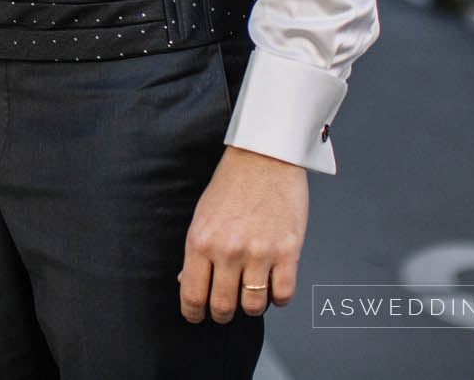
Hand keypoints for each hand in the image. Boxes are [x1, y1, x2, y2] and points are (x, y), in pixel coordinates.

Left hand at [178, 146, 307, 322]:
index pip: (192, 296)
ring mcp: (259, 253)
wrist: (264, 157)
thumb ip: (196, 252)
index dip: (193, 314)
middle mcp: (228, 251)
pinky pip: (283, 295)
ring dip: (251, 307)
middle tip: (224, 309)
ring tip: (250, 295)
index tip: (197, 316)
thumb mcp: (202, 216)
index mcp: (200, 242)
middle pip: (223, 307)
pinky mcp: (288, 252)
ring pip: (254, 307)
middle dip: (221, 314)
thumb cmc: (231, 184)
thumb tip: (185, 282)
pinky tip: (273, 288)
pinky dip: (278, 299)